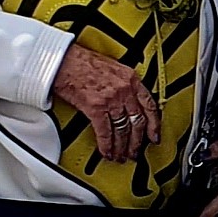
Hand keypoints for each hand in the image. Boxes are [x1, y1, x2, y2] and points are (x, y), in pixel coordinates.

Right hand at [53, 45, 157, 161]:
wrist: (63, 60)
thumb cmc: (82, 62)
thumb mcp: (113, 68)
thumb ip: (124, 85)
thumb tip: (128, 103)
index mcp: (131, 78)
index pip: (150, 105)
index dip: (154, 125)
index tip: (154, 137)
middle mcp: (124, 89)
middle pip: (137, 122)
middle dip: (136, 142)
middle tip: (134, 152)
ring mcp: (111, 99)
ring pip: (122, 130)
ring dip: (121, 147)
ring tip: (120, 156)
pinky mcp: (95, 107)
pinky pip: (105, 132)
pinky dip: (106, 145)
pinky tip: (107, 152)